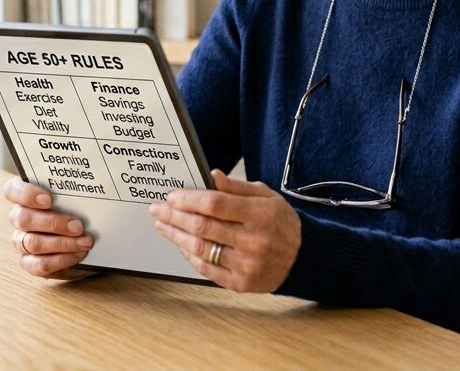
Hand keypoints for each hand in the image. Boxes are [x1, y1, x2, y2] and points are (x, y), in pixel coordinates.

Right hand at [3, 177, 95, 279]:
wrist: (91, 236)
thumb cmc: (82, 208)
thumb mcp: (82, 194)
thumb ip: (78, 183)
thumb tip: (91, 181)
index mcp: (26, 195)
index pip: (12, 190)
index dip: (26, 194)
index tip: (49, 199)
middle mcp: (20, 218)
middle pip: (23, 219)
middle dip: (53, 223)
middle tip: (78, 226)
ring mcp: (23, 241)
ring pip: (32, 243)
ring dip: (62, 243)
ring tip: (85, 242)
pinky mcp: (32, 263)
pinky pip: (39, 265)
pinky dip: (61, 260)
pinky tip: (78, 254)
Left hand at [149, 169, 300, 292]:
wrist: (302, 258)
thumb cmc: (280, 222)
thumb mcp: (266, 196)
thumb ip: (237, 187)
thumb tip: (212, 175)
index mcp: (260, 214)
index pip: (215, 204)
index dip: (189, 199)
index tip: (172, 196)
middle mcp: (253, 241)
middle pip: (203, 226)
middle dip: (174, 216)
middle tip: (157, 209)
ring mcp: (246, 265)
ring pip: (200, 248)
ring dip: (175, 235)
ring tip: (162, 225)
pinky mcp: (240, 283)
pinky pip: (206, 269)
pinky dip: (188, 255)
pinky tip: (179, 243)